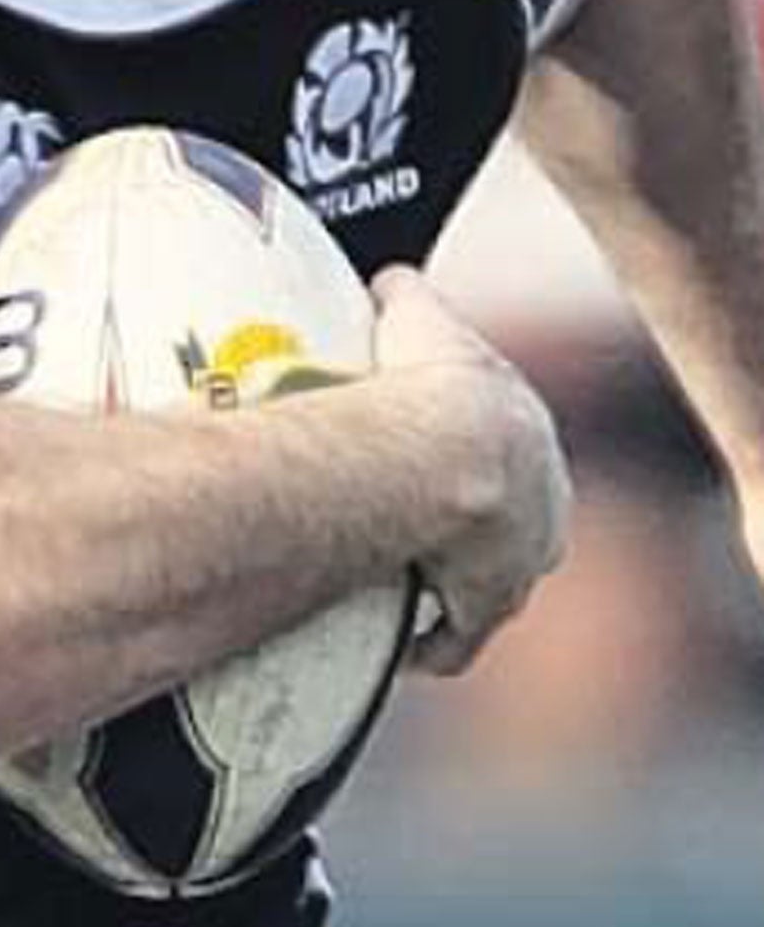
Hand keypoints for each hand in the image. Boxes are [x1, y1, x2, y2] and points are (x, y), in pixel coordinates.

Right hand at [370, 266, 570, 675]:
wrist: (447, 451)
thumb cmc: (432, 380)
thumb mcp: (416, 316)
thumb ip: (403, 296)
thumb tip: (383, 281)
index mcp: (533, 442)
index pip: (509, 456)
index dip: (469, 460)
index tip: (432, 464)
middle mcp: (544, 510)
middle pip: (509, 526)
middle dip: (468, 529)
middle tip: (408, 526)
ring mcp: (519, 565)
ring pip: (487, 584)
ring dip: (449, 586)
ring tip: (397, 583)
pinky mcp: (486, 608)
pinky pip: (458, 638)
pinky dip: (430, 644)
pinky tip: (400, 646)